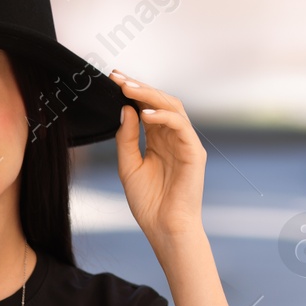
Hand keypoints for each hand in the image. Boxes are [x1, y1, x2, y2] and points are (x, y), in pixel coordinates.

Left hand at [109, 70, 205, 245]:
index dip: (131, 92)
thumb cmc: (148, 202)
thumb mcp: (128, 166)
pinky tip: (144, 115)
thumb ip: (126, 139)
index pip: (145, 108)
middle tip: (118, 77)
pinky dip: (163, 117)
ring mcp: (185, 142)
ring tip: (128, 89)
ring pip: (172, 107)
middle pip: (159, 102)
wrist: (164, 227)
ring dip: (149, 95)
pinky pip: (180, 126)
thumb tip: (125, 109)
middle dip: (139, 87)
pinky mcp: (194, 152)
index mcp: (157, 139)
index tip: (112, 79)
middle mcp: (173, 136)